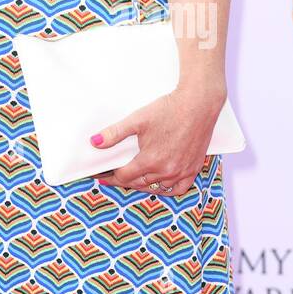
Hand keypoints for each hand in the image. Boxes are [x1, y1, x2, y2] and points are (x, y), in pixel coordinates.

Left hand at [90, 82, 226, 196]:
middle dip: (124, 181)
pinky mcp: (193, 169)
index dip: (110, 177)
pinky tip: (159, 183)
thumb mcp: (137, 119)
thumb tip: (94, 142)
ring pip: (157, 188)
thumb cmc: (168, 110)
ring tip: (133, 178)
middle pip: (139, 183)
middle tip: (114, 177)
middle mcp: (166, 171)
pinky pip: (179, 189)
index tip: (102, 176)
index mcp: (150, 160)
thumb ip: (114, 133)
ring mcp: (181, 172)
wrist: (198, 105)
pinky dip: (167, 189)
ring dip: (143, 185)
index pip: (124, 177)